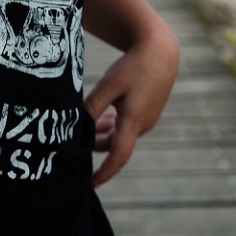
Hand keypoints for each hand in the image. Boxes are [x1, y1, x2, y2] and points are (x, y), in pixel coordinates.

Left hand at [83, 27, 179, 187]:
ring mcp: (147, 118)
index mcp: (134, 122)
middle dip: (95, 148)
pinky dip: (112, 125)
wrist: (161, 50)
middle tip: (74, 148)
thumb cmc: (134, 65)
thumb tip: (75, 127)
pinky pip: (127, 125)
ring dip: (103, 134)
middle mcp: (143, 124)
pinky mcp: (147, 110)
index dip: (104, 173)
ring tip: (84, 127)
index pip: (118, 157)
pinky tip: (101, 117)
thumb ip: (92, 107)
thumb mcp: (109, 85)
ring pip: (121, 134)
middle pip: (115, 145)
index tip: (90, 185)